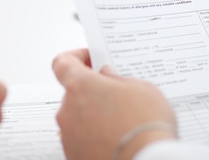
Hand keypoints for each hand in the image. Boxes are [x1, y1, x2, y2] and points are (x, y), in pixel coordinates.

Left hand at [52, 49, 176, 159]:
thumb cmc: (146, 126)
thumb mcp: (141, 88)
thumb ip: (117, 78)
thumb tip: (108, 77)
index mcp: (80, 86)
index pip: (62, 63)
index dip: (76, 58)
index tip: (90, 60)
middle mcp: (68, 111)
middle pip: (74, 93)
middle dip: (93, 92)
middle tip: (117, 95)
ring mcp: (69, 136)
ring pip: (78, 118)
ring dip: (95, 115)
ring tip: (123, 121)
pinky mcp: (74, 156)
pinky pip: (82, 139)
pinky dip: (96, 137)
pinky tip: (118, 138)